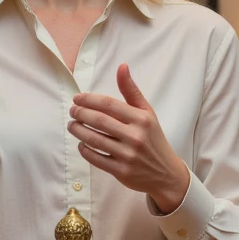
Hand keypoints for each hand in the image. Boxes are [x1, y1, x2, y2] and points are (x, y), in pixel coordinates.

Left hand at [68, 63, 189, 213]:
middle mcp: (135, 136)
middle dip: (81, 114)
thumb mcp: (147, 113)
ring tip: (72, 125)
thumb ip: (132, 91)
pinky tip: (81, 144)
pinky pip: (96, 159)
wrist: (166, 173)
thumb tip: (122, 66)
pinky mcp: (121, 171)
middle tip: (72, 111)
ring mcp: (128, 155)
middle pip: (99, 121)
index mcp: (142, 119)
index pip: (109, 104)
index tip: (77, 98)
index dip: (89, 100)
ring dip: (78, 131)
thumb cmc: (153, 139)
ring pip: (95, 140)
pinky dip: (85, 150)